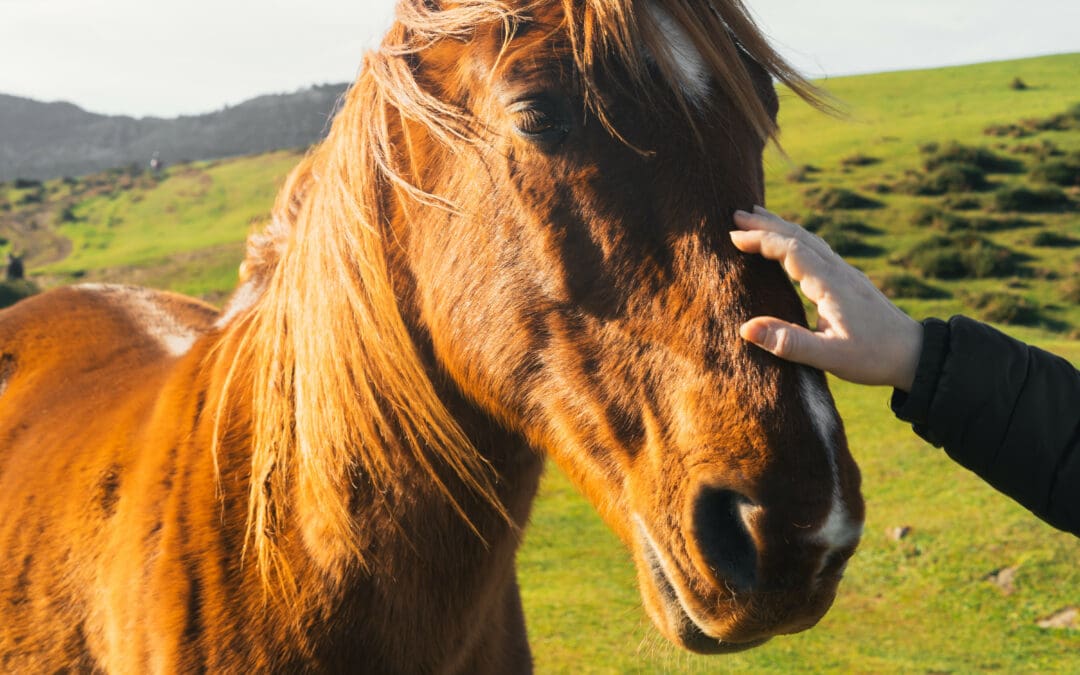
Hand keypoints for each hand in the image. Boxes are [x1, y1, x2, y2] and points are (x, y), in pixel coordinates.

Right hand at [730, 206, 922, 391]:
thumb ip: (788, 342)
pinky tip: (790, 245)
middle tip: (737, 213)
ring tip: (758, 218)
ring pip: (810, 239)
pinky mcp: (850, 281)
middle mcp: (838, 271)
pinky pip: (818, 249)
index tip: (733, 237)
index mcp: (831, 284)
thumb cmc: (873, 357)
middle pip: (800, 236)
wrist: (916, 354)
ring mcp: (846, 273)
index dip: (761, 240)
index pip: (791, 250)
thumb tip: (746, 328)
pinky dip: (796, 239)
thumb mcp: (829, 357)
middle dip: (767, 224)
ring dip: (781, 227)